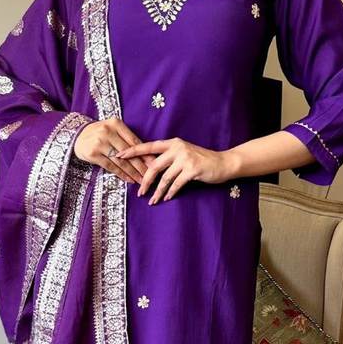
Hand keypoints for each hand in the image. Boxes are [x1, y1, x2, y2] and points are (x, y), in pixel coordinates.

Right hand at [73, 118, 151, 183]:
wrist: (76, 135)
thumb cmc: (99, 134)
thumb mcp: (113, 130)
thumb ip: (127, 140)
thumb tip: (147, 156)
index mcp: (116, 124)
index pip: (134, 141)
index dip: (145, 154)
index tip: (155, 164)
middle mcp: (107, 131)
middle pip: (129, 153)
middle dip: (141, 166)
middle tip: (150, 176)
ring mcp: (99, 143)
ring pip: (121, 161)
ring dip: (132, 173)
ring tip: (141, 181)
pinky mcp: (93, 154)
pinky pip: (111, 166)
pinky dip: (121, 174)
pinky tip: (129, 180)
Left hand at [114, 138, 231, 203]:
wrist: (223, 163)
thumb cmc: (201, 160)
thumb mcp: (183, 154)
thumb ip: (168, 158)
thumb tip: (149, 170)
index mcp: (172, 143)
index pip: (148, 146)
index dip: (133, 151)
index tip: (119, 155)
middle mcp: (177, 148)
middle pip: (154, 166)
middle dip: (145, 181)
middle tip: (139, 193)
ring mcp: (185, 158)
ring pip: (164, 178)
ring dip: (157, 192)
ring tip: (152, 201)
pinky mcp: (192, 169)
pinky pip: (176, 184)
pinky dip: (170, 192)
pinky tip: (166, 198)